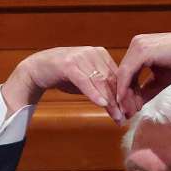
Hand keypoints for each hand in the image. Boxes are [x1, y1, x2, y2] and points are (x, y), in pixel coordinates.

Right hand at [2, 46, 123, 120]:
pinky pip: (85, 81)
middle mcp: (93, 53)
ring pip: (100, 82)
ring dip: (110, 101)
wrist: (37, 68)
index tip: (133, 110)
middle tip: (127, 117)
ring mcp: (81, 57)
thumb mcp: (86, 80)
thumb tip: (119, 103)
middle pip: (112, 80)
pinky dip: (94, 93)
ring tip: (117, 116)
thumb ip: (101, 87)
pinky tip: (102, 104)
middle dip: (121, 101)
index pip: (119, 76)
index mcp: (101, 54)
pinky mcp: (69, 65)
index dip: (127, 94)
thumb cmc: (63, 75)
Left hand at [113, 32, 170, 117]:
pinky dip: (125, 88)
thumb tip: (136, 104)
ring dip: (124, 95)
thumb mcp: (160, 79)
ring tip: (129, 110)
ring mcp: (138, 46)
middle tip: (127, 113)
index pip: (127, 73)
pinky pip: (127, 73)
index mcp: (140, 49)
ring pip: (122, 74)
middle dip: (124, 96)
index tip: (129, 108)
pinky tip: (127, 101)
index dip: (126, 92)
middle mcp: (136, 44)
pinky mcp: (141, 51)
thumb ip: (146, 89)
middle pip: (122, 74)